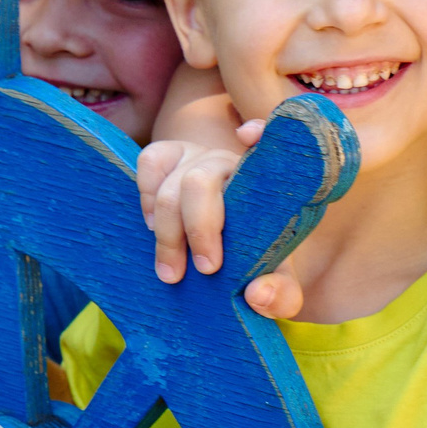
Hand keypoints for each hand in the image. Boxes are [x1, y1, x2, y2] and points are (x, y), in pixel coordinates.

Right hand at [134, 122, 305, 317]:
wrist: (224, 255)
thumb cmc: (254, 261)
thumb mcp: (275, 284)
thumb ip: (280, 295)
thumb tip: (256, 294)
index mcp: (267, 185)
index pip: (270, 142)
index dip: (258, 132)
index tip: (245, 136)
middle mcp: (233, 163)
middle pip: (202, 182)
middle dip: (197, 229)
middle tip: (203, 271)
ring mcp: (199, 156)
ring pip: (173, 179)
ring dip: (168, 227)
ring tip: (171, 265)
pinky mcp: (171, 157)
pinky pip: (150, 160)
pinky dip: (146, 191)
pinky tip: (153, 225)